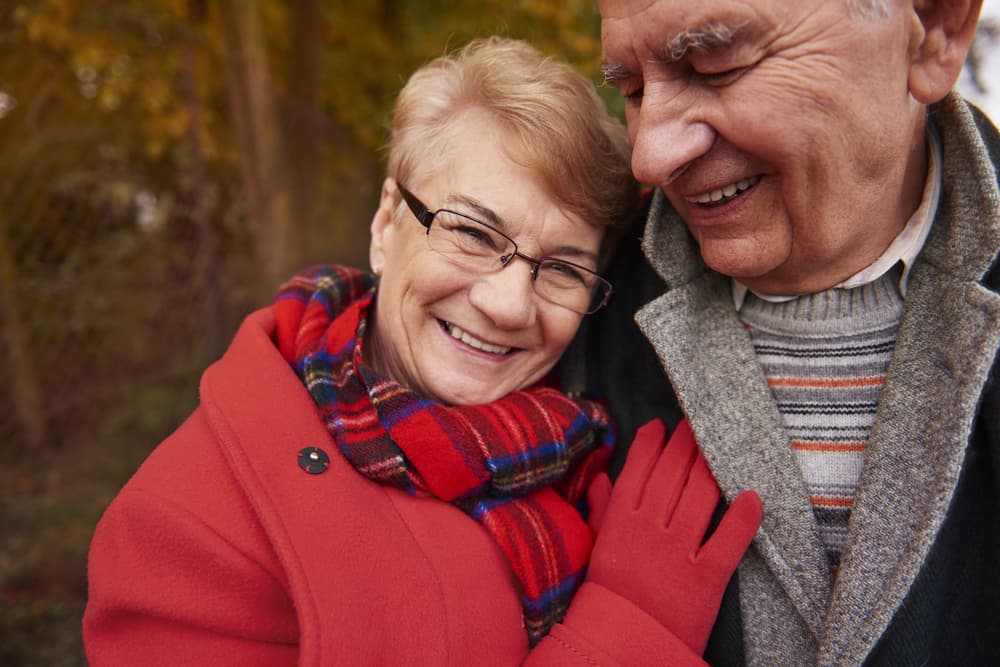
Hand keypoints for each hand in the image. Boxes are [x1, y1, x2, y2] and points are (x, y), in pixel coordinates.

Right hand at [585, 418, 761, 654]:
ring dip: (712, 466)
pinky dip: (743, 517)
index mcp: (621, 519)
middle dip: (686, 443)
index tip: (663, 426)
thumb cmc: (611, 593)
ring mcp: (678, 551)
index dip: (653, 441)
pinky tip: (752, 496)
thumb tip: (602, 477)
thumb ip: (602, 509)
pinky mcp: (706, 577)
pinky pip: (729, 540)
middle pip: (673, 472)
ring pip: (701, 495)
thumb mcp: (600, 546)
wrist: (624, 641)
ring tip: (719, 446)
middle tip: (696, 425)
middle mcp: (649, 528)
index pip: (640, 467)